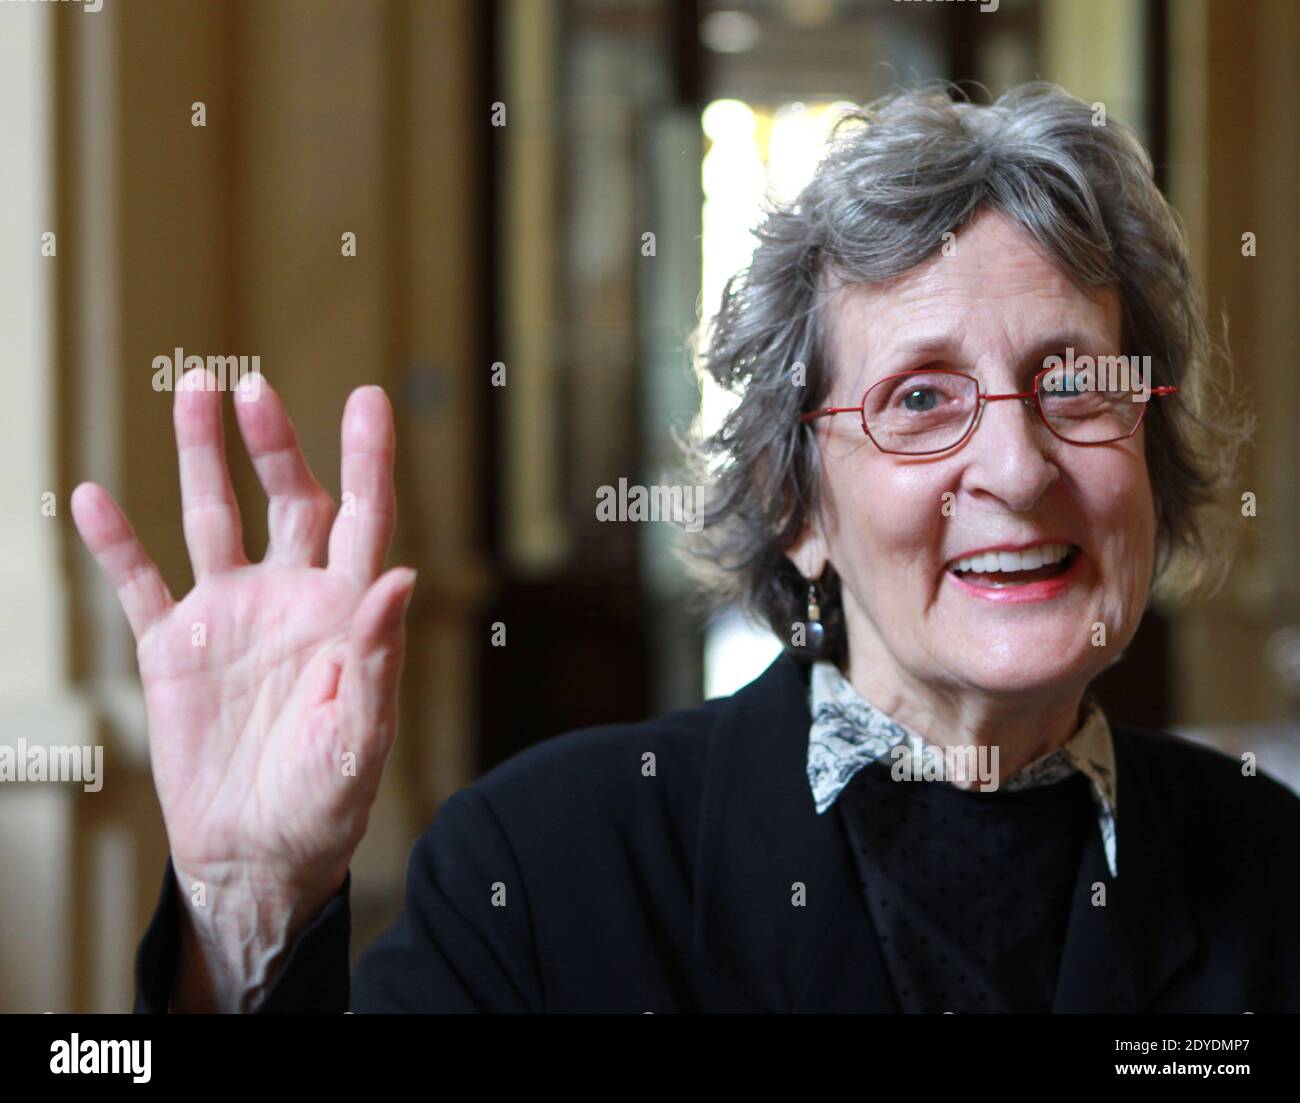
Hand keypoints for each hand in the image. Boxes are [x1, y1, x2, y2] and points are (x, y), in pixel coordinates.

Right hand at [71, 370, 415, 919]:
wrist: (255, 854)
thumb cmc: (325, 801)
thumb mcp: (361, 737)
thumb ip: (378, 658)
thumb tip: (402, 576)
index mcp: (345, 613)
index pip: (363, 520)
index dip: (369, 461)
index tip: (370, 399)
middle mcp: (289, 599)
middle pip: (286, 501)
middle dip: (273, 444)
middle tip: (252, 386)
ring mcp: (229, 618)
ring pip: (212, 519)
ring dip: (200, 457)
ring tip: (193, 388)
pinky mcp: (172, 649)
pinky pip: (138, 584)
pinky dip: (114, 543)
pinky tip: (92, 496)